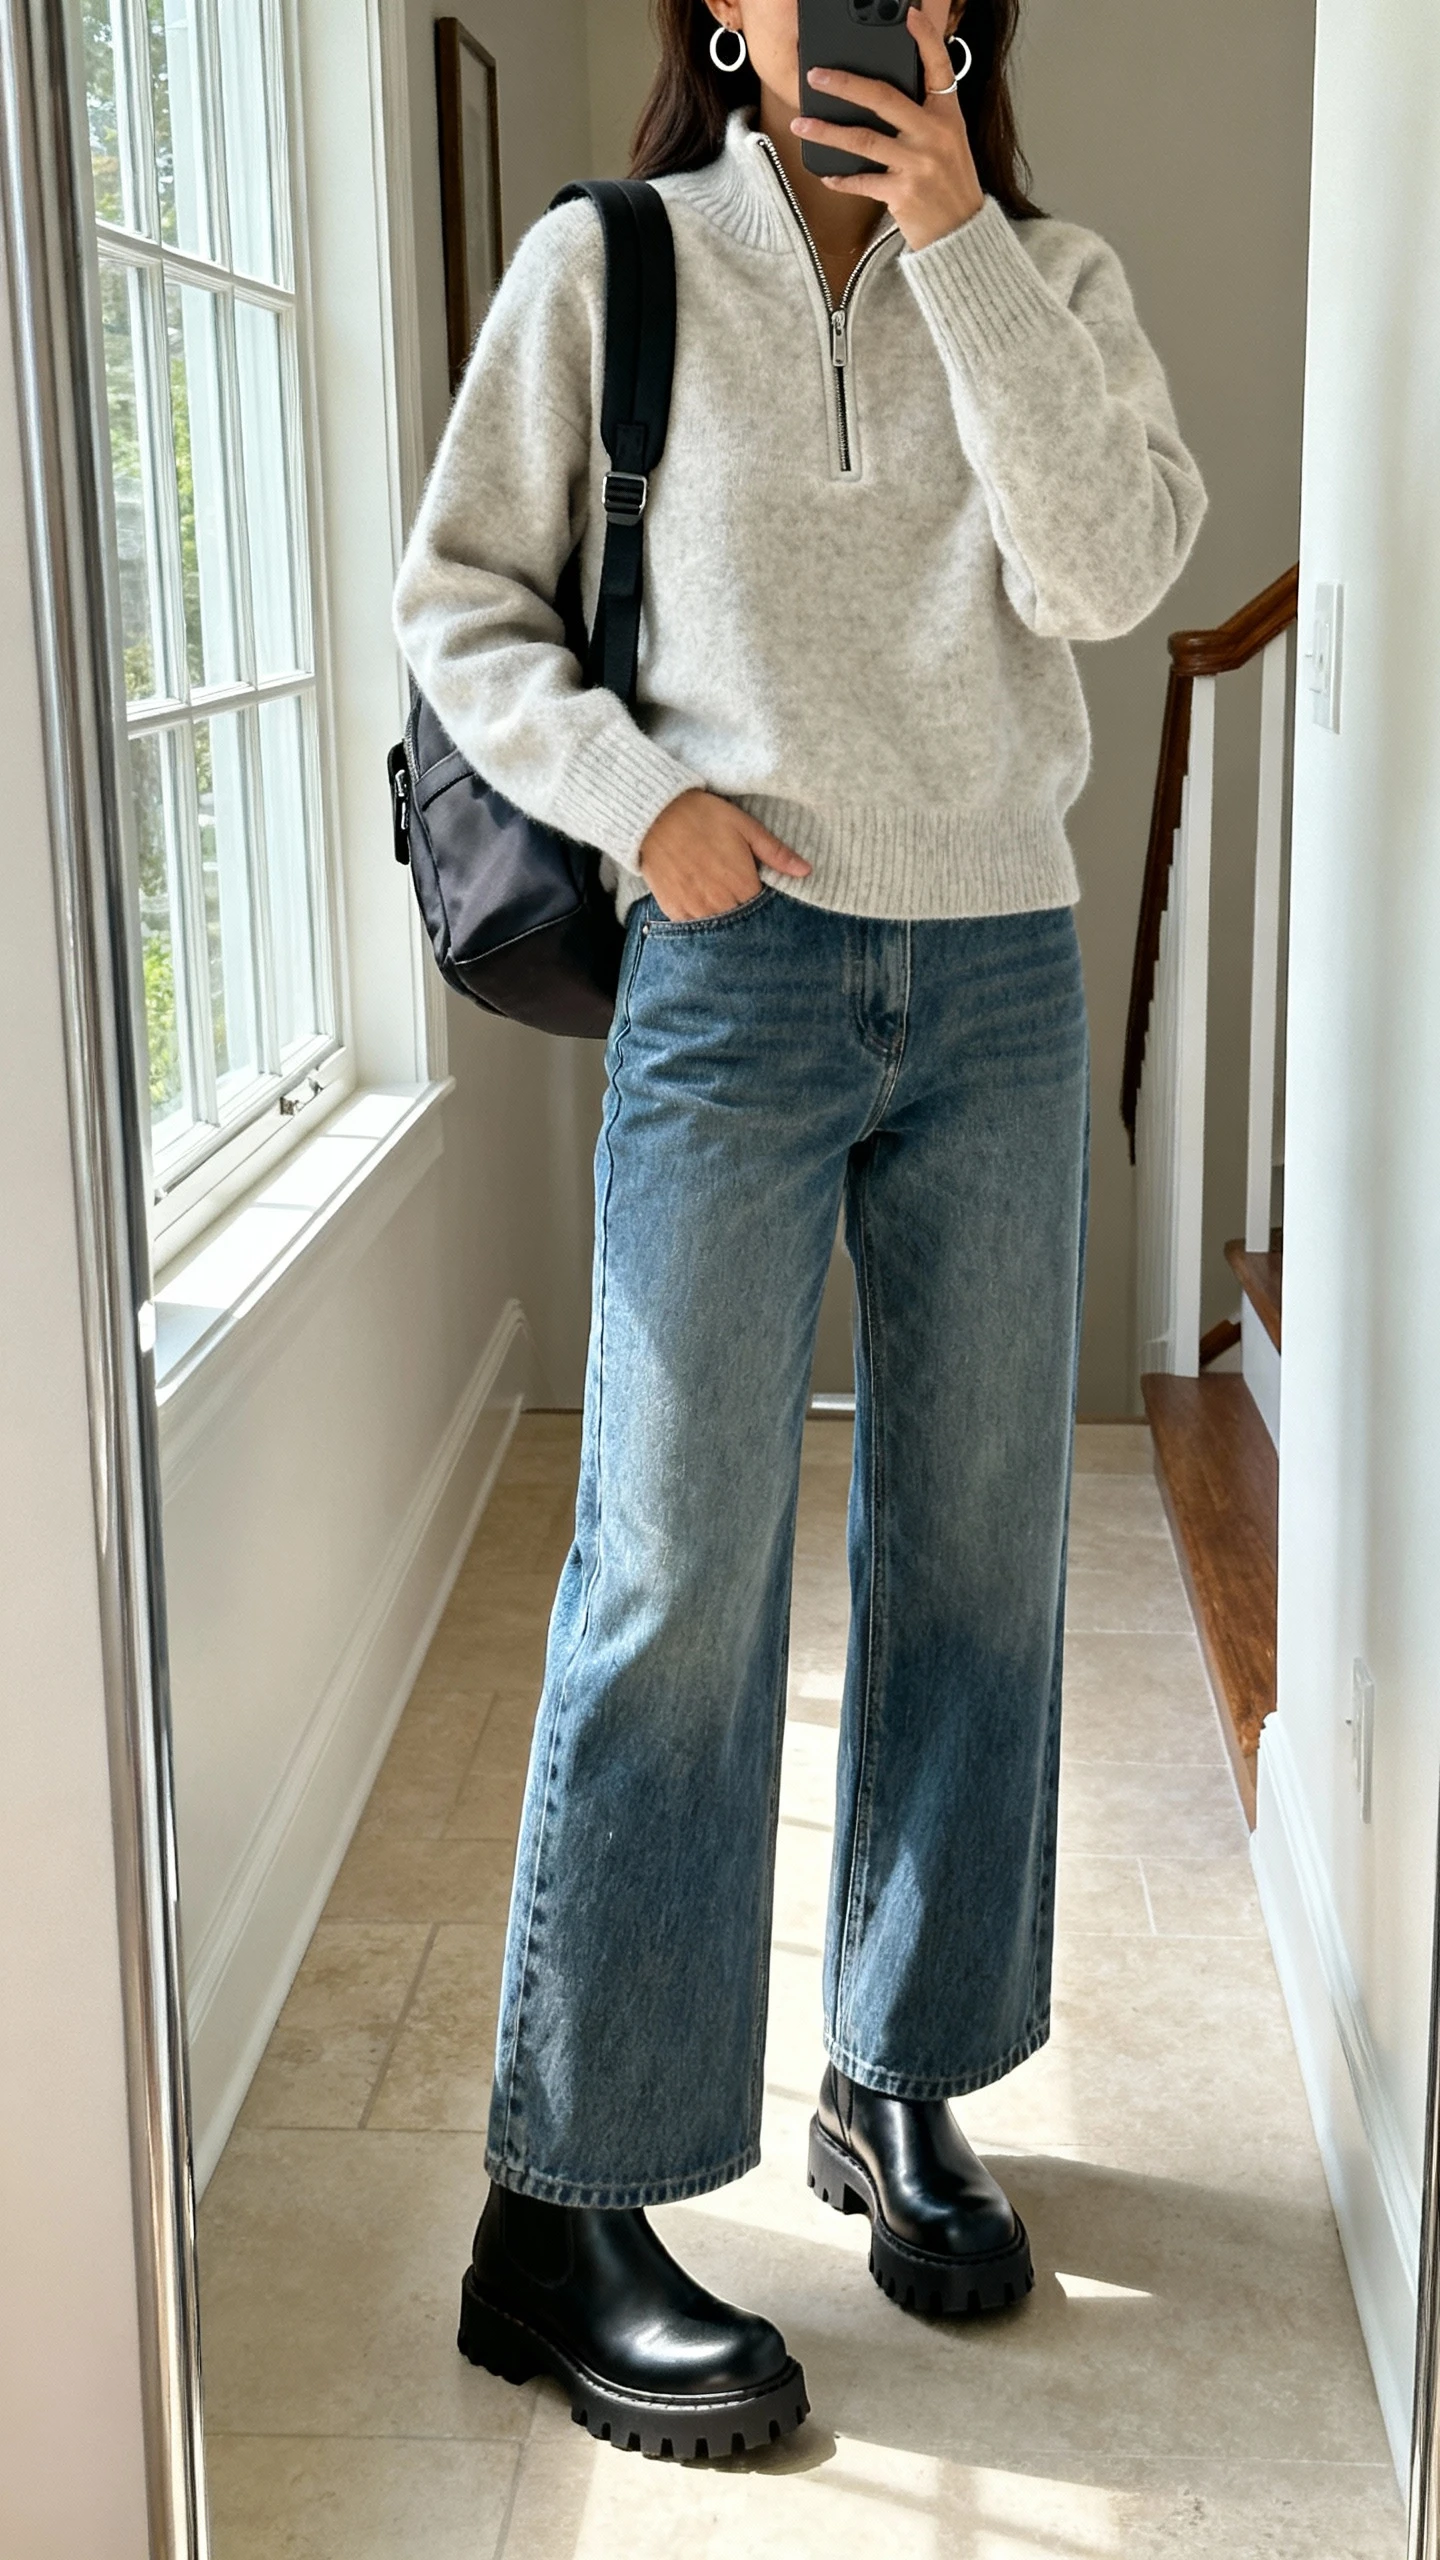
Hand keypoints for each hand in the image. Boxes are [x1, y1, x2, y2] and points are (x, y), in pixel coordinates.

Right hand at [638, 789, 811, 921]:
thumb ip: (776, 853)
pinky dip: (698, 916)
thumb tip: (806, 871)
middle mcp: (720, 903)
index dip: (760, 898)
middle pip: (740, 920)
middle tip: (732, 886)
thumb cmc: (703, 816)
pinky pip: (692, 925)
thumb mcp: (746, 827)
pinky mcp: (673, 910)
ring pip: (717, 926)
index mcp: (742, 884)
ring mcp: (695, 909)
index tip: (754, 885)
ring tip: (715, 892)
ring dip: (720, 915)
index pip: (762, 908)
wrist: (655, 814)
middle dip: (742, 908)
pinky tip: (697, 897)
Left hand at [793, 4, 985, 251]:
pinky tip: (826, 174)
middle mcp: (933, 135)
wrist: (961, 233)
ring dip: (827, 132)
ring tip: (802, 124)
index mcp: (947, 116)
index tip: (909, 15)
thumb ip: (924, 117)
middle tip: (817, 75)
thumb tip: (882, 97)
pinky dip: (842, 179)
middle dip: (844, 84)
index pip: (939, 68)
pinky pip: (862, 181)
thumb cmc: (950, 184)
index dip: (925, 39)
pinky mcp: (902, 193)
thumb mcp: (949, 141)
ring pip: (862, 140)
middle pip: (883, 98)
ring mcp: (917, 164)